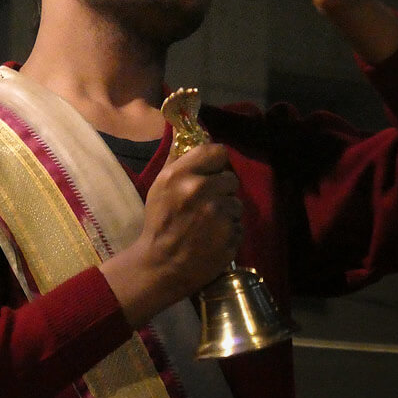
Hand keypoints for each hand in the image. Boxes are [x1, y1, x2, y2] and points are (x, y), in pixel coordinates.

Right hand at [99, 143, 241, 326]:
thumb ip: (177, 159)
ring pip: (236, 203)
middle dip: (221, 190)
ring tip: (208, 224)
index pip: (217, 151)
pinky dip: (229, 231)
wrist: (161, 265)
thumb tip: (183, 132)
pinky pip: (239, 225)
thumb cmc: (159, 223)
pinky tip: (213, 238)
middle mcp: (202, 189)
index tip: (212, 171)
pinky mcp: (231, 234)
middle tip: (206, 203)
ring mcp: (219, 213)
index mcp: (182, 174)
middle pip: (230, 178)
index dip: (216, 162)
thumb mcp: (159, 186)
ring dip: (227, 212)